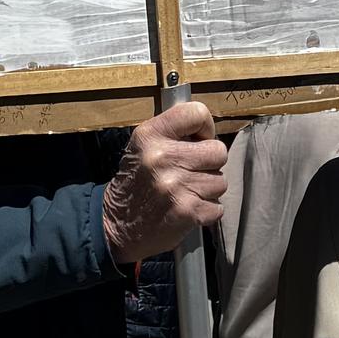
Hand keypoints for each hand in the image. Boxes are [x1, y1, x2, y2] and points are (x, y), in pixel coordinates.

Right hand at [103, 101, 225, 264]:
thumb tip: (209, 132)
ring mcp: (175, 185)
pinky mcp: (186, 211)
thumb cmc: (137, 182)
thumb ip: (174, 133)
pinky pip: (217, 206)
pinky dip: (206, 211)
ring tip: (185, 192)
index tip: (198, 140)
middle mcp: (162, 157)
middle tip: (190, 172)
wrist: (118, 225)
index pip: (197, 113)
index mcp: (150, 134)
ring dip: (207, 189)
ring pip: (220, 181)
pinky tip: (186, 209)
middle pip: (218, 150)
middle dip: (209, 163)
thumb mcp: (144, 146)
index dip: (205, 128)